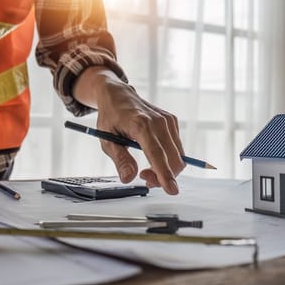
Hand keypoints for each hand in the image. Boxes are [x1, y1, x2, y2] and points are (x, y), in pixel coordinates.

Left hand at [74, 67, 185, 194]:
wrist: (118, 95)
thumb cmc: (111, 117)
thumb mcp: (107, 140)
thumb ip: (120, 159)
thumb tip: (129, 178)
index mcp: (140, 124)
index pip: (157, 154)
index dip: (164, 174)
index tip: (171, 190)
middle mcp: (158, 121)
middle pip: (172, 159)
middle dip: (162, 177)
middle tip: (143, 178)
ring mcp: (167, 121)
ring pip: (177, 156)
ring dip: (166, 170)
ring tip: (145, 169)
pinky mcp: (172, 122)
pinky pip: (177, 149)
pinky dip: (168, 159)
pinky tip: (153, 157)